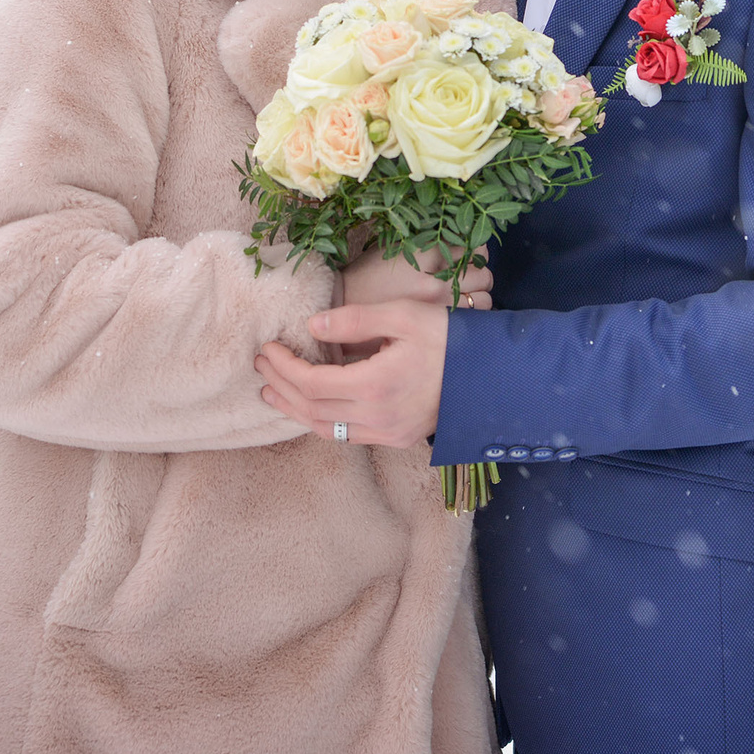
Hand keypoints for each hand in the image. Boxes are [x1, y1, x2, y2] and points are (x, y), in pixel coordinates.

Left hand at [256, 299, 449, 448]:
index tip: (268, 349)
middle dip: (282, 387)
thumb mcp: (404, 315)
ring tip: (273, 393)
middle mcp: (378, 417)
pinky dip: (322, 422)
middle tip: (261, 367)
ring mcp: (389, 433)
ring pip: (327, 430)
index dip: (284, 367)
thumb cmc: (450, 337)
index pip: (312, 382)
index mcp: (376, 385)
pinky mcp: (398, 438)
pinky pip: (348, 436)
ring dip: (296, 411)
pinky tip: (312, 408)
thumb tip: (311, 325)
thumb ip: (355, 320)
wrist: (492, 373)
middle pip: (313, 409)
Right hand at [340, 246, 490, 311]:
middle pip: (483, 272)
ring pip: (484, 298)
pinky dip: (471, 317)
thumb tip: (453, 239)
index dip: (473, 251)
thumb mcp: (391, 249)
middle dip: (478, 274)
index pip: (471, 246)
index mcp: (426, 250)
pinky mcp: (438, 324)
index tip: (466, 256)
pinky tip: (457, 316)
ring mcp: (441, 303)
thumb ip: (423, 245)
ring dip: (477, 296)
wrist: (343, 309)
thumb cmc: (365, 277)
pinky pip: (473, 320)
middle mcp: (438, 276)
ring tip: (463, 298)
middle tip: (466, 278)